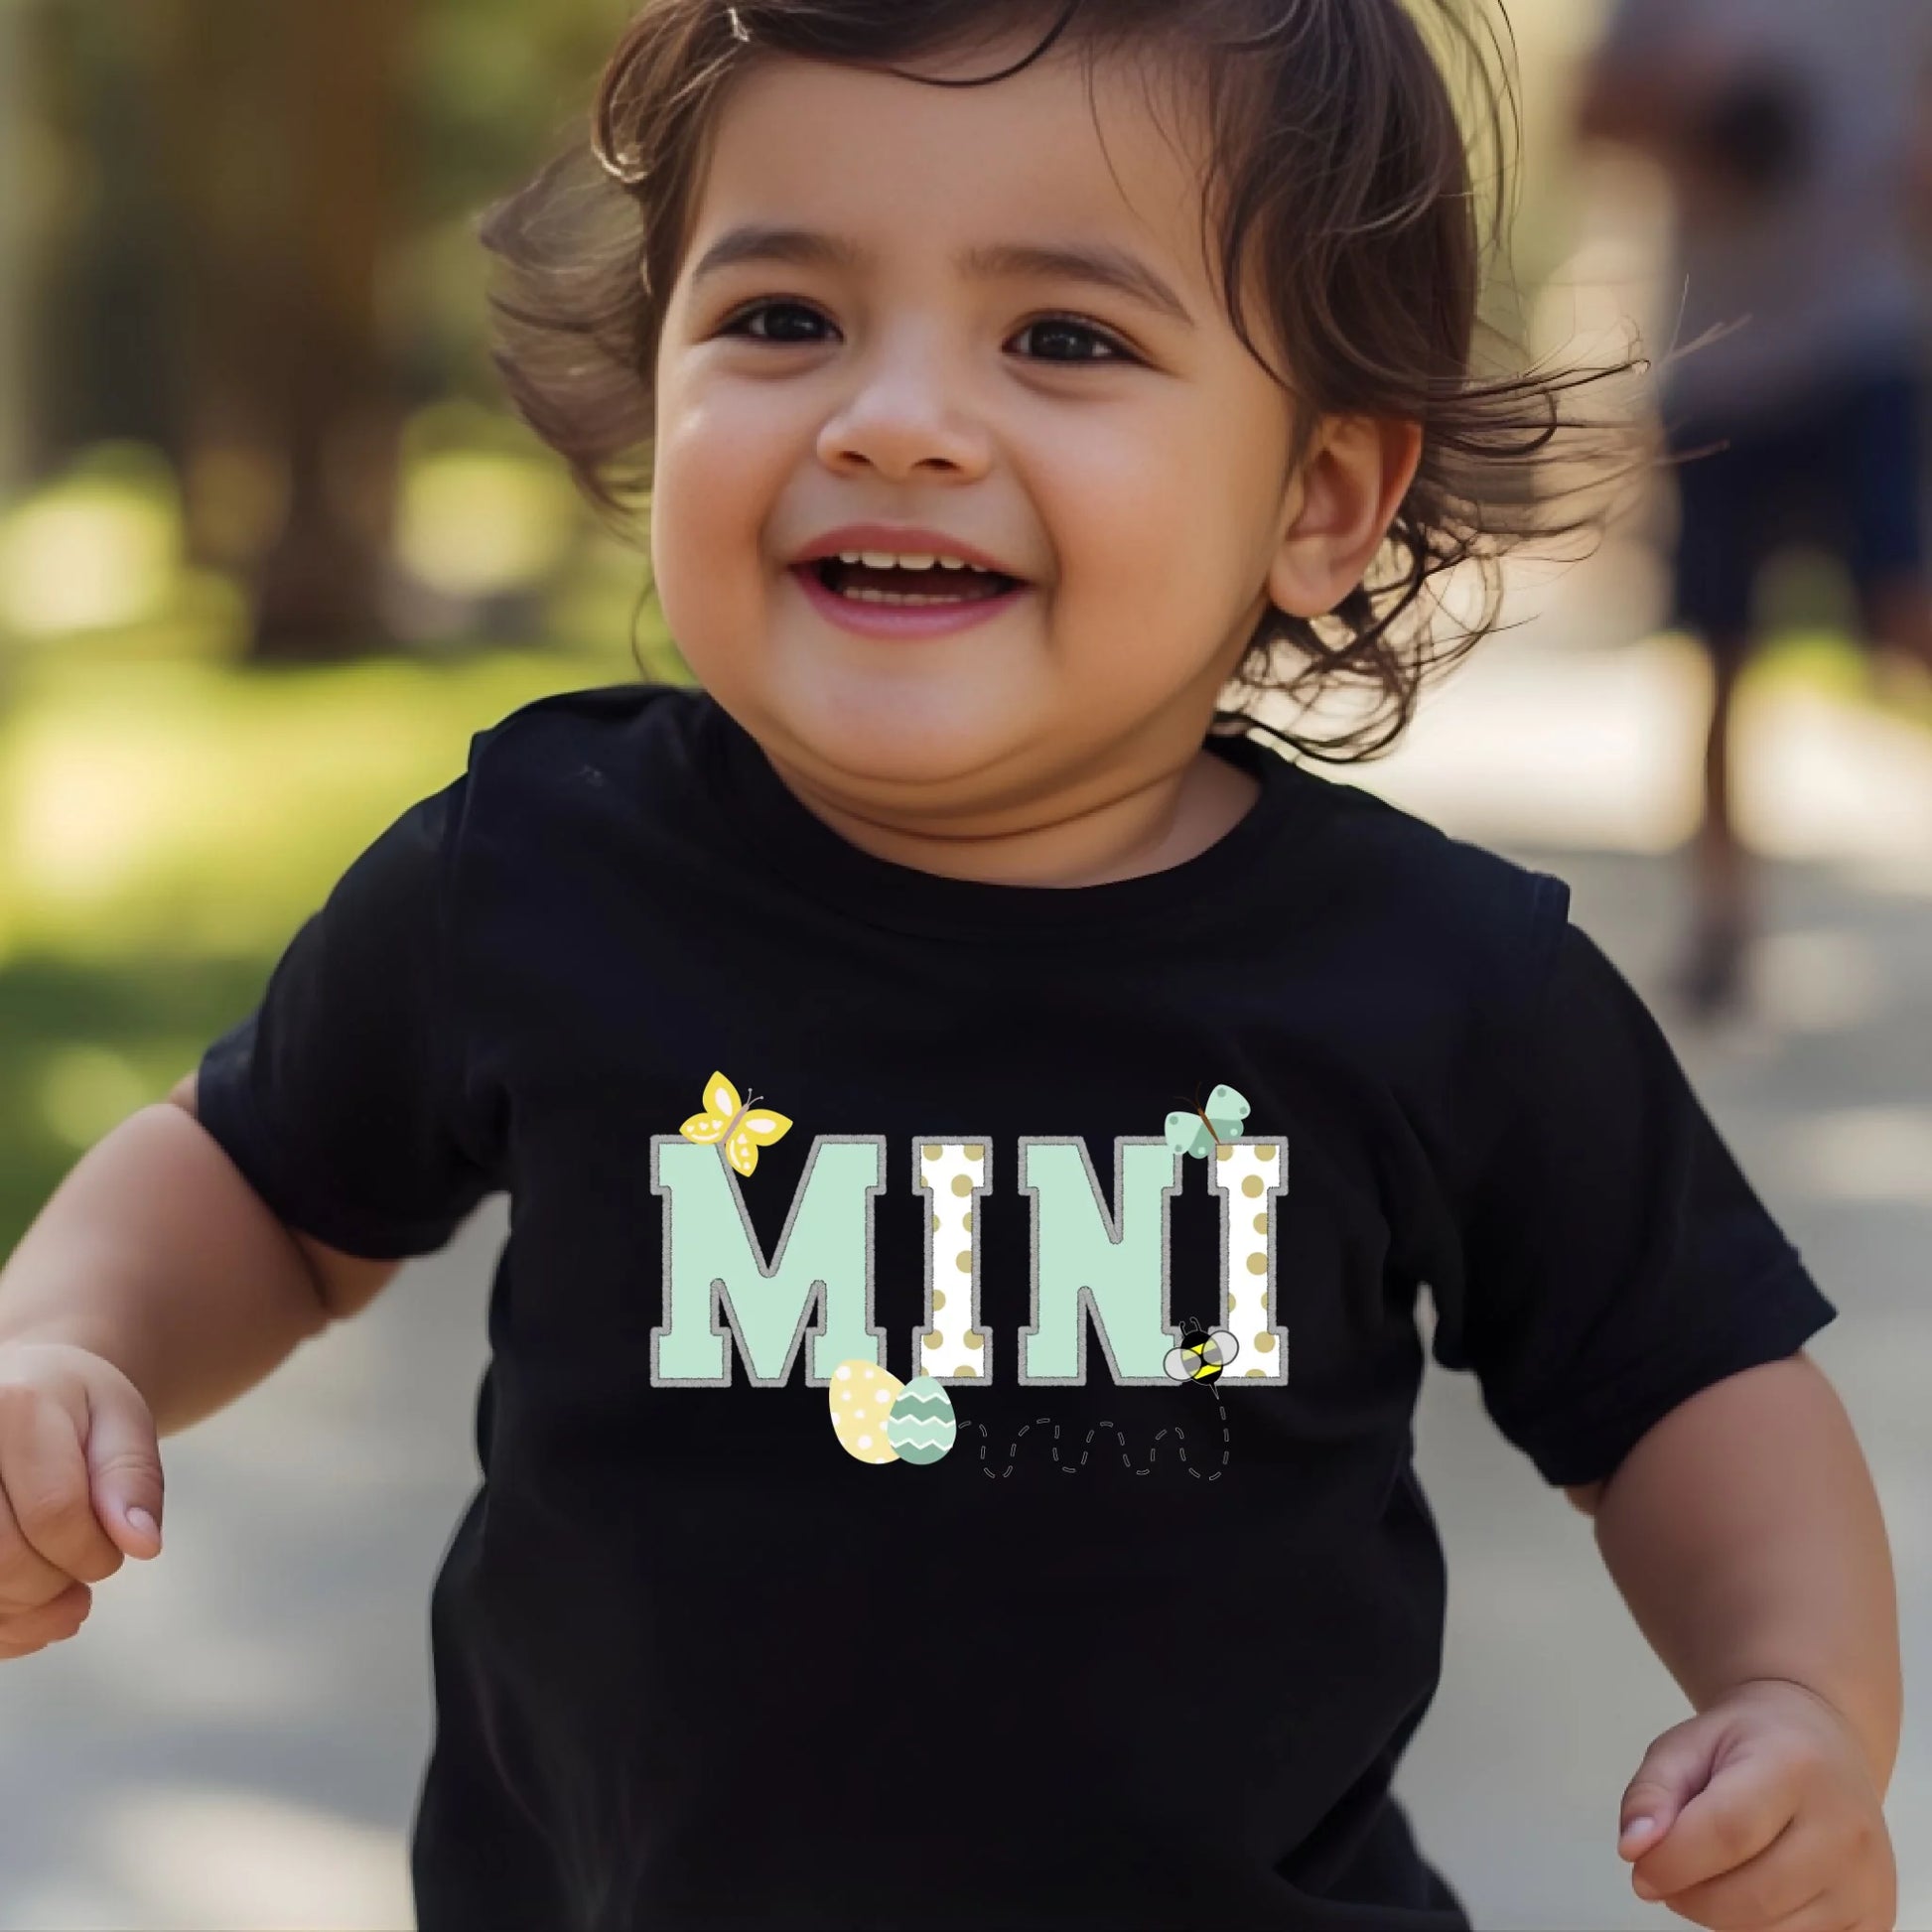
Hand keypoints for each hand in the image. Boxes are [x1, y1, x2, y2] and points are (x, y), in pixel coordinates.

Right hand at [0, 1340, 164, 1657]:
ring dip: (25, 1612)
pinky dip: (1, 1624)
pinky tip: (27, 1609)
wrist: (14, 1390)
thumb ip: (132, 1478)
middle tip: (84, 1568)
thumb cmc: (71, 1409)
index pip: (54, 1511)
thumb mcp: (120, 1421)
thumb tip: (143, 1545)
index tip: (116, 1548)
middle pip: (4, 1560)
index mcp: (11, 1406)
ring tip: (60, 1593)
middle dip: (56, 1583)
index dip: (94, 1550)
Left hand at [1618, 1678, 1896, 1928]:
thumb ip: (1650, 1792)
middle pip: (1752, 1896)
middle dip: (1690, 1897)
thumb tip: (1633, 1849)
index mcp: (1794, 1766)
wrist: (1819, 1743)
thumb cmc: (1745, 1744)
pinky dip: (1759, 1931)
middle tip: (1668, 1875)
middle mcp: (1846, 1827)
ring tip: (1708, 1878)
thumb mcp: (1685, 1745)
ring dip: (1719, 1918)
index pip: (1727, 1831)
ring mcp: (1869, 1880)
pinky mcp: (1877, 1917)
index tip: (1639, 1869)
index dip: (1673, 1861)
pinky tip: (1747, 1893)